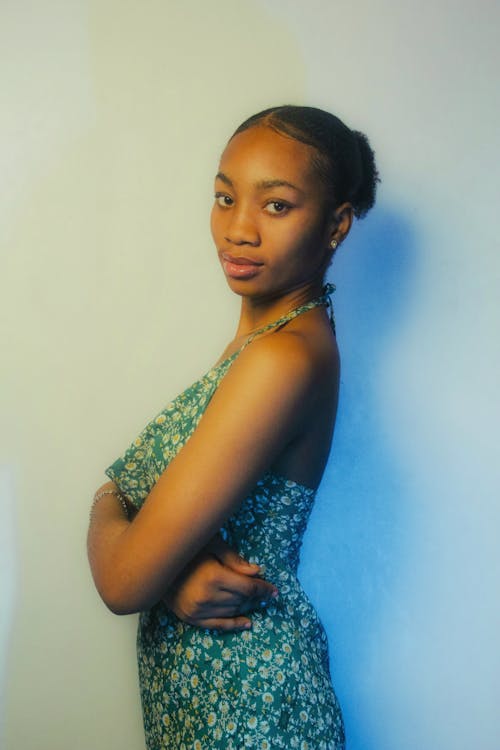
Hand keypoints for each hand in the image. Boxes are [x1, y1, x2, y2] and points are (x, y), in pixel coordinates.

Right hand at [163, 535, 277, 630]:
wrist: (155, 565)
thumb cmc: (186, 550)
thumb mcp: (211, 545)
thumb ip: (234, 559)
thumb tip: (257, 571)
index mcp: (214, 577)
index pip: (248, 587)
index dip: (263, 589)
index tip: (275, 590)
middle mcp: (207, 597)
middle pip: (242, 599)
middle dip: (255, 595)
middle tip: (266, 592)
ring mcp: (198, 610)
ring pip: (232, 610)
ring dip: (245, 605)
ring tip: (255, 600)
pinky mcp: (190, 618)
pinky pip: (217, 625)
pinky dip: (234, 625)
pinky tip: (247, 622)